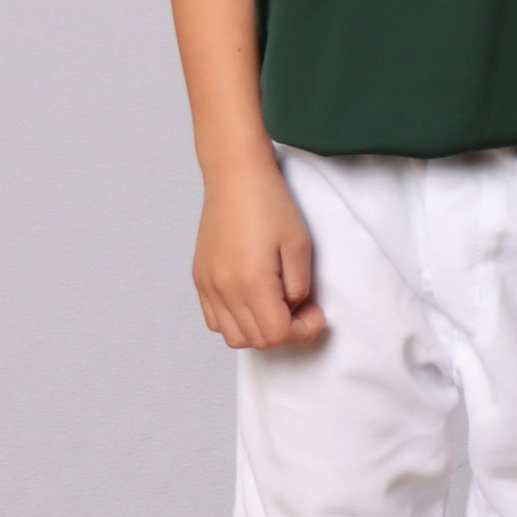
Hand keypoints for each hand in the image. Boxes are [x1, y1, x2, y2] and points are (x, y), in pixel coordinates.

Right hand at [192, 153, 326, 348]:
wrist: (235, 175)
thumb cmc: (271, 203)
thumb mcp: (299, 243)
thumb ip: (299, 285)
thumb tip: (293, 308)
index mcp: (251, 282)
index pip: (277, 335)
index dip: (303, 331)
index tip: (316, 313)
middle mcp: (224, 291)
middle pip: (256, 340)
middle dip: (285, 331)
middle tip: (302, 308)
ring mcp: (207, 286)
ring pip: (233, 336)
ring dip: (259, 330)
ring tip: (276, 303)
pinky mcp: (199, 279)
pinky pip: (215, 320)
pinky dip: (236, 321)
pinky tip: (252, 299)